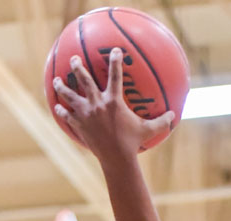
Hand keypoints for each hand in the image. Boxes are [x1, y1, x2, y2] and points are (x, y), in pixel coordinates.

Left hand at [52, 48, 173, 158]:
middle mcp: (97, 104)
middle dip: (78, 66)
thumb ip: (161, 121)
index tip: (114, 50)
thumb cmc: (133, 143)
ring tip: (56, 80)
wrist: (116, 159)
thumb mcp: (149, 130)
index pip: (115, 75)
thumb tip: (174, 115)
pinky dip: (62, 111)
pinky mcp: (79, 125)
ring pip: (69, 96)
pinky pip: (67, 115)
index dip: (115, 61)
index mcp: (114, 102)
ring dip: (61, 86)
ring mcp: (85, 114)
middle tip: (74, 58)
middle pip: (84, 80)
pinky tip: (57, 107)